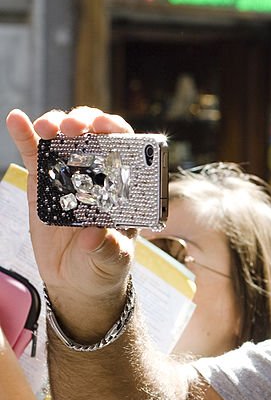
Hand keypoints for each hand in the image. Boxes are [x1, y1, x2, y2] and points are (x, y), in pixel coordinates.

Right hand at [6, 107, 135, 336]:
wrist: (76, 281)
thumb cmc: (104, 266)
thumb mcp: (112, 260)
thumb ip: (107, 248)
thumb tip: (93, 235)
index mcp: (123, 186)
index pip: (125, 149)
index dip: (116, 131)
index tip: (104, 127)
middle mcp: (98, 173)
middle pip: (93, 135)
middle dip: (84, 123)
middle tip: (73, 128)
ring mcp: (69, 174)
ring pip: (63, 138)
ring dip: (55, 124)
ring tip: (46, 128)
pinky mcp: (43, 182)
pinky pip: (33, 154)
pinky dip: (24, 135)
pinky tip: (16, 119)